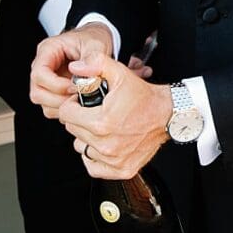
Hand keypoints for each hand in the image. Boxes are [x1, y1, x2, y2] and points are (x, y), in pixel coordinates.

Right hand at [29, 24, 114, 112]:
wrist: (96, 41)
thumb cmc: (92, 39)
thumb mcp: (95, 44)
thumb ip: (92, 58)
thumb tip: (82, 72)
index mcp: (48, 50)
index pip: (39, 73)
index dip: (56, 85)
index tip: (74, 87)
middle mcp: (43, 66)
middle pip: (37, 92)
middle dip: (58, 99)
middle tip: (78, 96)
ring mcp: (47, 81)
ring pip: (43, 103)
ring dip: (61, 107)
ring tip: (80, 100)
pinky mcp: (53, 92)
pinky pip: (52, 109)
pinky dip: (64, 111)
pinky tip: (78, 103)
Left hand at [53, 52, 171, 182]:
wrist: (167, 114)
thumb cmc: (144, 97)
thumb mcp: (119, 73)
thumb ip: (95, 64)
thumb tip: (76, 67)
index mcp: (101, 122)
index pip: (66, 115)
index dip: (72, 105)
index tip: (81, 103)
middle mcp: (106, 144)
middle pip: (72, 131)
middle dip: (79, 119)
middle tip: (92, 112)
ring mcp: (113, 159)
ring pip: (81, 148)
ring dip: (86, 138)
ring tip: (99, 127)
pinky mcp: (122, 169)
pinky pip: (94, 167)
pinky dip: (94, 158)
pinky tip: (101, 144)